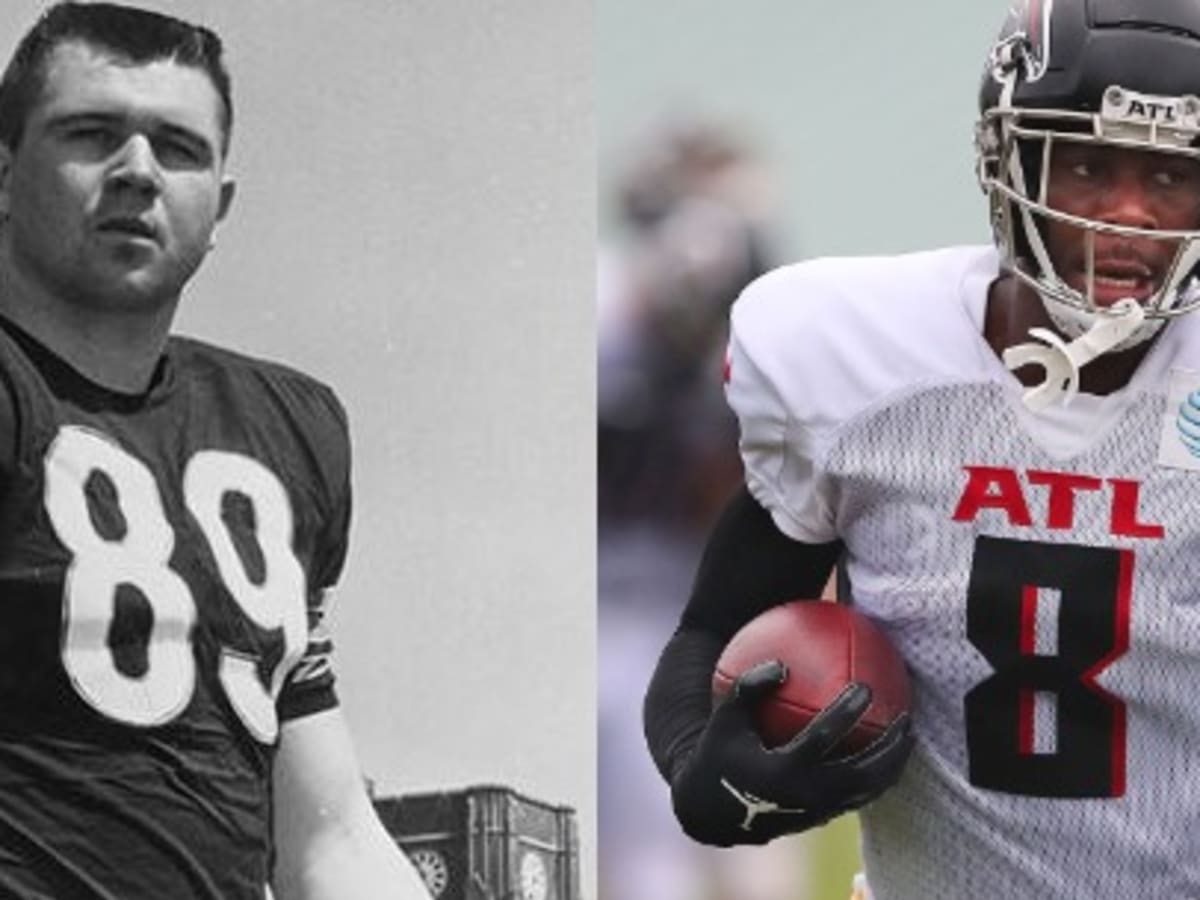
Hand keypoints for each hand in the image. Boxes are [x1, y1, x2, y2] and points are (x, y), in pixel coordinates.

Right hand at [669, 660, 913, 845]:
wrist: (716, 811)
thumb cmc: (720, 752)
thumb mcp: (725, 717)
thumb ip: (750, 688)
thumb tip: (783, 665)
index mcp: (781, 771)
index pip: (822, 740)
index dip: (845, 713)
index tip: (865, 688)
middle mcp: (805, 795)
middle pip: (861, 773)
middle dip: (889, 747)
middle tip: (906, 716)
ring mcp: (818, 811)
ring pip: (869, 790)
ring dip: (893, 763)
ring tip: (909, 734)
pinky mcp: (824, 817)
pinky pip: (862, 795)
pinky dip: (881, 775)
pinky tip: (890, 751)